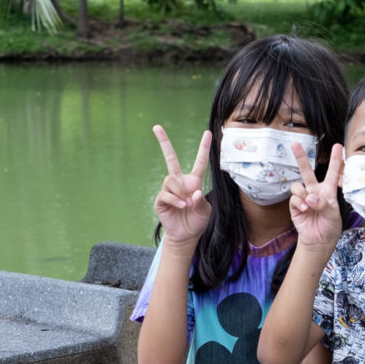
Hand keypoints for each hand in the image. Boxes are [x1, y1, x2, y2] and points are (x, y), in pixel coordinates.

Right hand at [152, 126, 211, 247]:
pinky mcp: (161, 200)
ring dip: (180, 192)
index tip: (207, 133)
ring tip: (186, 205)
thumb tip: (193, 192)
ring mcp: (169, 190)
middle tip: (156, 127)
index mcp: (193, 182)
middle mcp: (179, 183)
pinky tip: (181, 206)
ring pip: (170, 180)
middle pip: (170, 158)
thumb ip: (201, 201)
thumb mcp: (205, 212)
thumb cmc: (197, 222)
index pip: (199, 162)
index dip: (203, 148)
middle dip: (163, 142)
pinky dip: (175, 200)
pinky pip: (166, 194)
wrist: (186, 236)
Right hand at [289, 141, 342, 250]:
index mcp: (328, 192)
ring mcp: (304, 199)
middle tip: (294, 144)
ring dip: (302, 193)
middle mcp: (315, 192)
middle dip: (300, 157)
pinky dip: (299, 203)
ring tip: (309, 205)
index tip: (338, 146)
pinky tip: (305, 210)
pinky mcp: (295, 207)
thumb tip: (310, 198)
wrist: (318, 242)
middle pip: (307, 171)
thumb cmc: (330, 228)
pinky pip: (294, 198)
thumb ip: (324, 204)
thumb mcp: (333, 216)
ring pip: (297, 186)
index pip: (332, 173)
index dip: (335, 160)